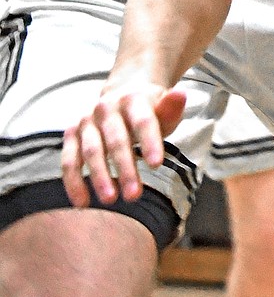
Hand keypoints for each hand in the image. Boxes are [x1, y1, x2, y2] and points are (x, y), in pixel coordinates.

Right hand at [63, 80, 186, 207]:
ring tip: (110, 200)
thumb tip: (181, 94)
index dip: (150, 142)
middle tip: (134, 196)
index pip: (143, 121)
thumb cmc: (148, 111)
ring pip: (91, 151)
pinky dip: (74, 181)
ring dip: (99, 176)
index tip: (156, 165)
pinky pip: (70, 160)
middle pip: (116, 139)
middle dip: (125, 168)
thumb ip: (171, 109)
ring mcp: (87, 120)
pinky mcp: (72, 134)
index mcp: (132, 98)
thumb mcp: (163, 110)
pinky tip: (82, 202)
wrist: (121, 96)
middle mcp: (106, 107)